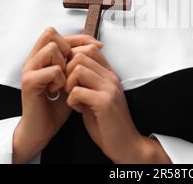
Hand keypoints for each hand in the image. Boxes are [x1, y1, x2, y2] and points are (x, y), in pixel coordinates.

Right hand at [13, 28, 101, 163]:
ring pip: (52, 49)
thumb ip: (75, 62)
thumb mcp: (70, 78)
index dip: (79, 37)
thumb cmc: (57, 105)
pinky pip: (53, 70)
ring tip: (65, 80)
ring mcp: (29, 69)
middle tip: (73, 66)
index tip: (97, 47)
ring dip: (65, 64)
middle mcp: (32, 59)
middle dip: (68, 47)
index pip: (58, 32)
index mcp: (41, 56)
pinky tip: (58, 91)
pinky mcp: (29, 82)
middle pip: (50, 33)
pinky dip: (61, 79)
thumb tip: (94, 46)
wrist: (42, 129)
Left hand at [64, 35, 170, 163]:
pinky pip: (77, 91)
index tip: (68, 75)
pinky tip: (78, 108)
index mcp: (109, 75)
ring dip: (69, 84)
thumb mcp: (97, 96)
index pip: (89, 49)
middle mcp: (111, 78)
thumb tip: (67, 69)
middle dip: (67, 71)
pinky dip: (72, 101)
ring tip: (74, 97)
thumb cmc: (108, 123)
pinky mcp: (105, 102)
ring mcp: (109, 88)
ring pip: (77, 69)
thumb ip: (87, 82)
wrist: (125, 144)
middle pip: (80, 56)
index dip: (73, 59)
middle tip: (69, 88)